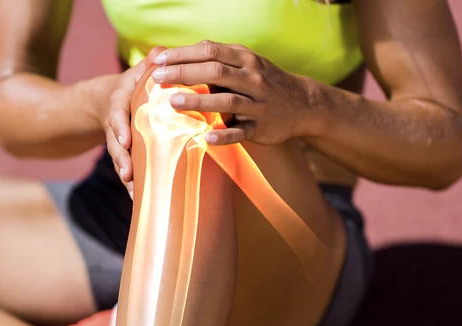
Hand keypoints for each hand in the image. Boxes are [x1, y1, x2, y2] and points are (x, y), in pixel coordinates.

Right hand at [100, 46, 166, 198]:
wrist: (106, 101)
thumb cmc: (131, 84)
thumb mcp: (137, 71)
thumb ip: (149, 63)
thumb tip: (161, 53)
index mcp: (119, 103)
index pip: (117, 115)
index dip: (119, 127)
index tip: (124, 139)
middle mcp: (116, 125)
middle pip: (116, 145)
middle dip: (120, 161)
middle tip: (127, 175)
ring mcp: (119, 142)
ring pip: (120, 161)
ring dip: (126, 178)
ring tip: (134, 195)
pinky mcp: (126, 154)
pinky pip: (129, 170)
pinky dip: (133, 186)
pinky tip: (139, 201)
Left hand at [150, 40, 317, 145]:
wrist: (303, 104)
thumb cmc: (264, 81)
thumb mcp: (246, 62)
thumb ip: (217, 57)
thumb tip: (181, 53)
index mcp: (245, 59)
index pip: (210, 51)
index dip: (182, 55)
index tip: (158, 61)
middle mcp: (252, 78)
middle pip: (215, 72)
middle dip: (184, 74)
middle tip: (157, 79)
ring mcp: (258, 104)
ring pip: (227, 100)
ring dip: (199, 101)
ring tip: (173, 102)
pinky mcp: (261, 127)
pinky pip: (241, 132)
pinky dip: (225, 135)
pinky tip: (207, 137)